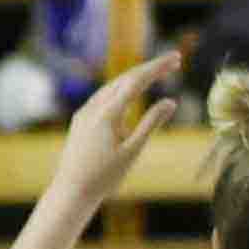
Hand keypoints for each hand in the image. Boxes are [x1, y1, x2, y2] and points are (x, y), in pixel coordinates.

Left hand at [52, 52, 185, 201]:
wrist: (72, 190)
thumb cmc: (105, 176)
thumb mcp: (133, 151)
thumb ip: (151, 123)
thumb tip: (170, 102)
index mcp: (108, 113)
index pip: (137, 81)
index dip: (158, 67)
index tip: (177, 58)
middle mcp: (94, 107)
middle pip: (125, 78)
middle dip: (150, 68)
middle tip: (173, 61)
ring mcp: (85, 112)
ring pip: (113, 85)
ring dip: (135, 77)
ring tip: (155, 72)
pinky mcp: (81, 119)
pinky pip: (103, 97)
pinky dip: (121, 89)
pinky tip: (129, 93)